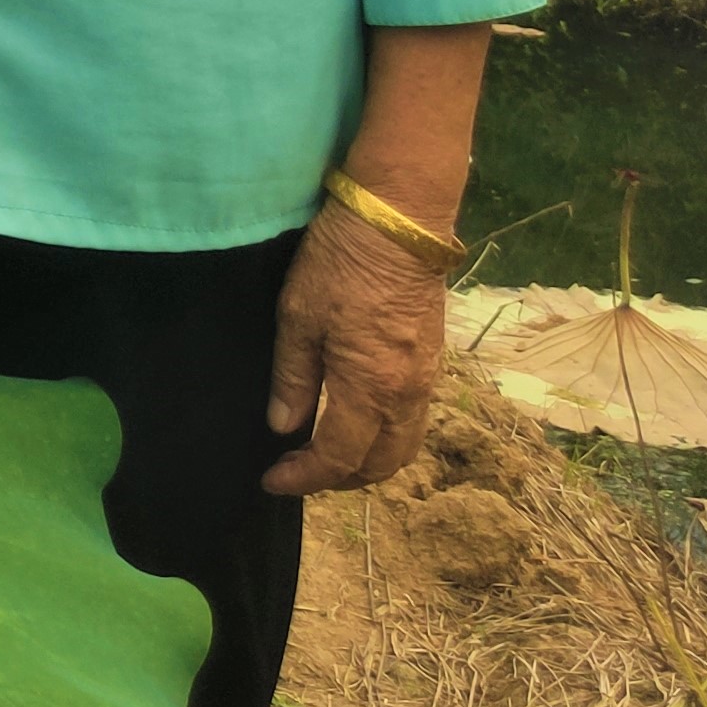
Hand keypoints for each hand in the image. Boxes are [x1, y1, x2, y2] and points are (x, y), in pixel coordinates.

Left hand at [261, 202, 450, 495]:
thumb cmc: (339, 265)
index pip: (338, 457)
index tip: (273, 481)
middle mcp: (407, 395)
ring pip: (404, 447)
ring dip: (367, 463)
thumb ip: (292, 378)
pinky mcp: (433, 363)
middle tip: (299, 473)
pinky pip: (414, 421)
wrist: (398, 224)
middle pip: (381, 464)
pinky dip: (386, 438)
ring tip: (326, 456)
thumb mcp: (298, 318)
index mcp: (370, 389)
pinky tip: (356, 423)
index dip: (304, 478)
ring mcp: (426, 380)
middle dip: (339, 480)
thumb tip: (284, 428)